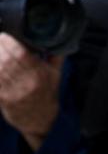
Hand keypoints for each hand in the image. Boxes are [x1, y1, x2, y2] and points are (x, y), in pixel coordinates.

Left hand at [0, 34, 61, 149]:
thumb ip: (56, 56)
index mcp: (39, 74)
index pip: (22, 55)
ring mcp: (13, 92)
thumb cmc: (47, 94)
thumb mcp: (56, 74)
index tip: (5, 35)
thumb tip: (55, 39)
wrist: (41, 119)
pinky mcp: (3, 99)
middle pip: (7, 61)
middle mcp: (26, 82)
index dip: (10, 43)